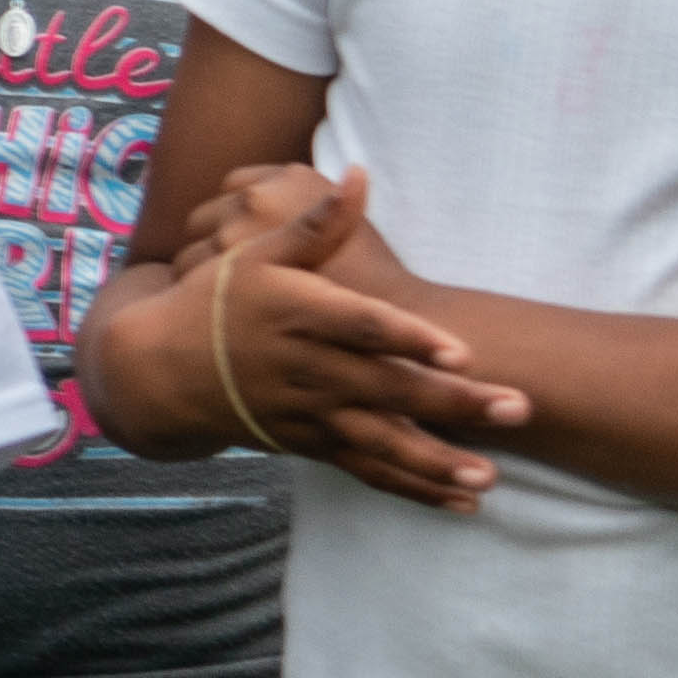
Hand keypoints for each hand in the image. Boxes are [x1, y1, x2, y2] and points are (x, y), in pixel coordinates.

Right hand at [190, 168, 520, 511]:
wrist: (161, 369)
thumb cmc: (217, 301)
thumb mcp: (255, 255)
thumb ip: (317, 224)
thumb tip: (361, 175)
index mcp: (300, 316)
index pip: (363, 328)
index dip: (410, 340)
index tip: (459, 352)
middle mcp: (308, 371)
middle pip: (389, 389)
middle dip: (454, 403)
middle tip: (516, 408)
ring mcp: (310, 414)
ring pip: (381, 442)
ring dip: (438, 462)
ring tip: (489, 478)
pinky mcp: (311, 444)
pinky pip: (369, 470)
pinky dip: (415, 489)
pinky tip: (463, 502)